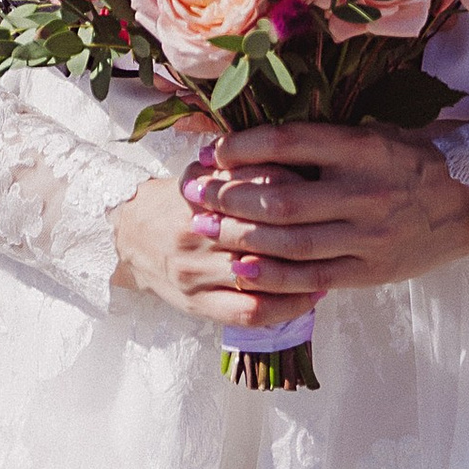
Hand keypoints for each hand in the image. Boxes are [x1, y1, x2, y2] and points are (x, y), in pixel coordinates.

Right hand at [110, 134, 320, 334]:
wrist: (127, 238)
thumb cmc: (178, 201)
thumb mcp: (201, 172)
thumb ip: (239, 166)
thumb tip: (298, 156)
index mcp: (194, 193)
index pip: (251, 188)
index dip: (292, 186)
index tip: (323, 184)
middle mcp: (194, 233)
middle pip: (259, 232)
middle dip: (303, 229)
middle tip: (341, 224)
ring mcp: (195, 274)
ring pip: (259, 275)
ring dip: (302, 271)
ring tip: (335, 261)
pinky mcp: (198, 306)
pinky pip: (250, 312)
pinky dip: (286, 306)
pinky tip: (312, 294)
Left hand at [178, 122, 468, 298]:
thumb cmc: (415, 158)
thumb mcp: (374, 133)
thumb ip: (326, 140)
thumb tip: (260, 142)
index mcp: (363, 148)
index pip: (290, 142)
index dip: (243, 147)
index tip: (212, 152)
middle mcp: (364, 191)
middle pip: (282, 196)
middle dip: (230, 196)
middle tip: (195, 194)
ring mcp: (368, 235)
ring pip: (292, 240)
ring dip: (242, 236)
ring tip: (207, 229)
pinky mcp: (371, 270)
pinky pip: (314, 276)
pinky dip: (275, 275)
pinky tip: (242, 270)